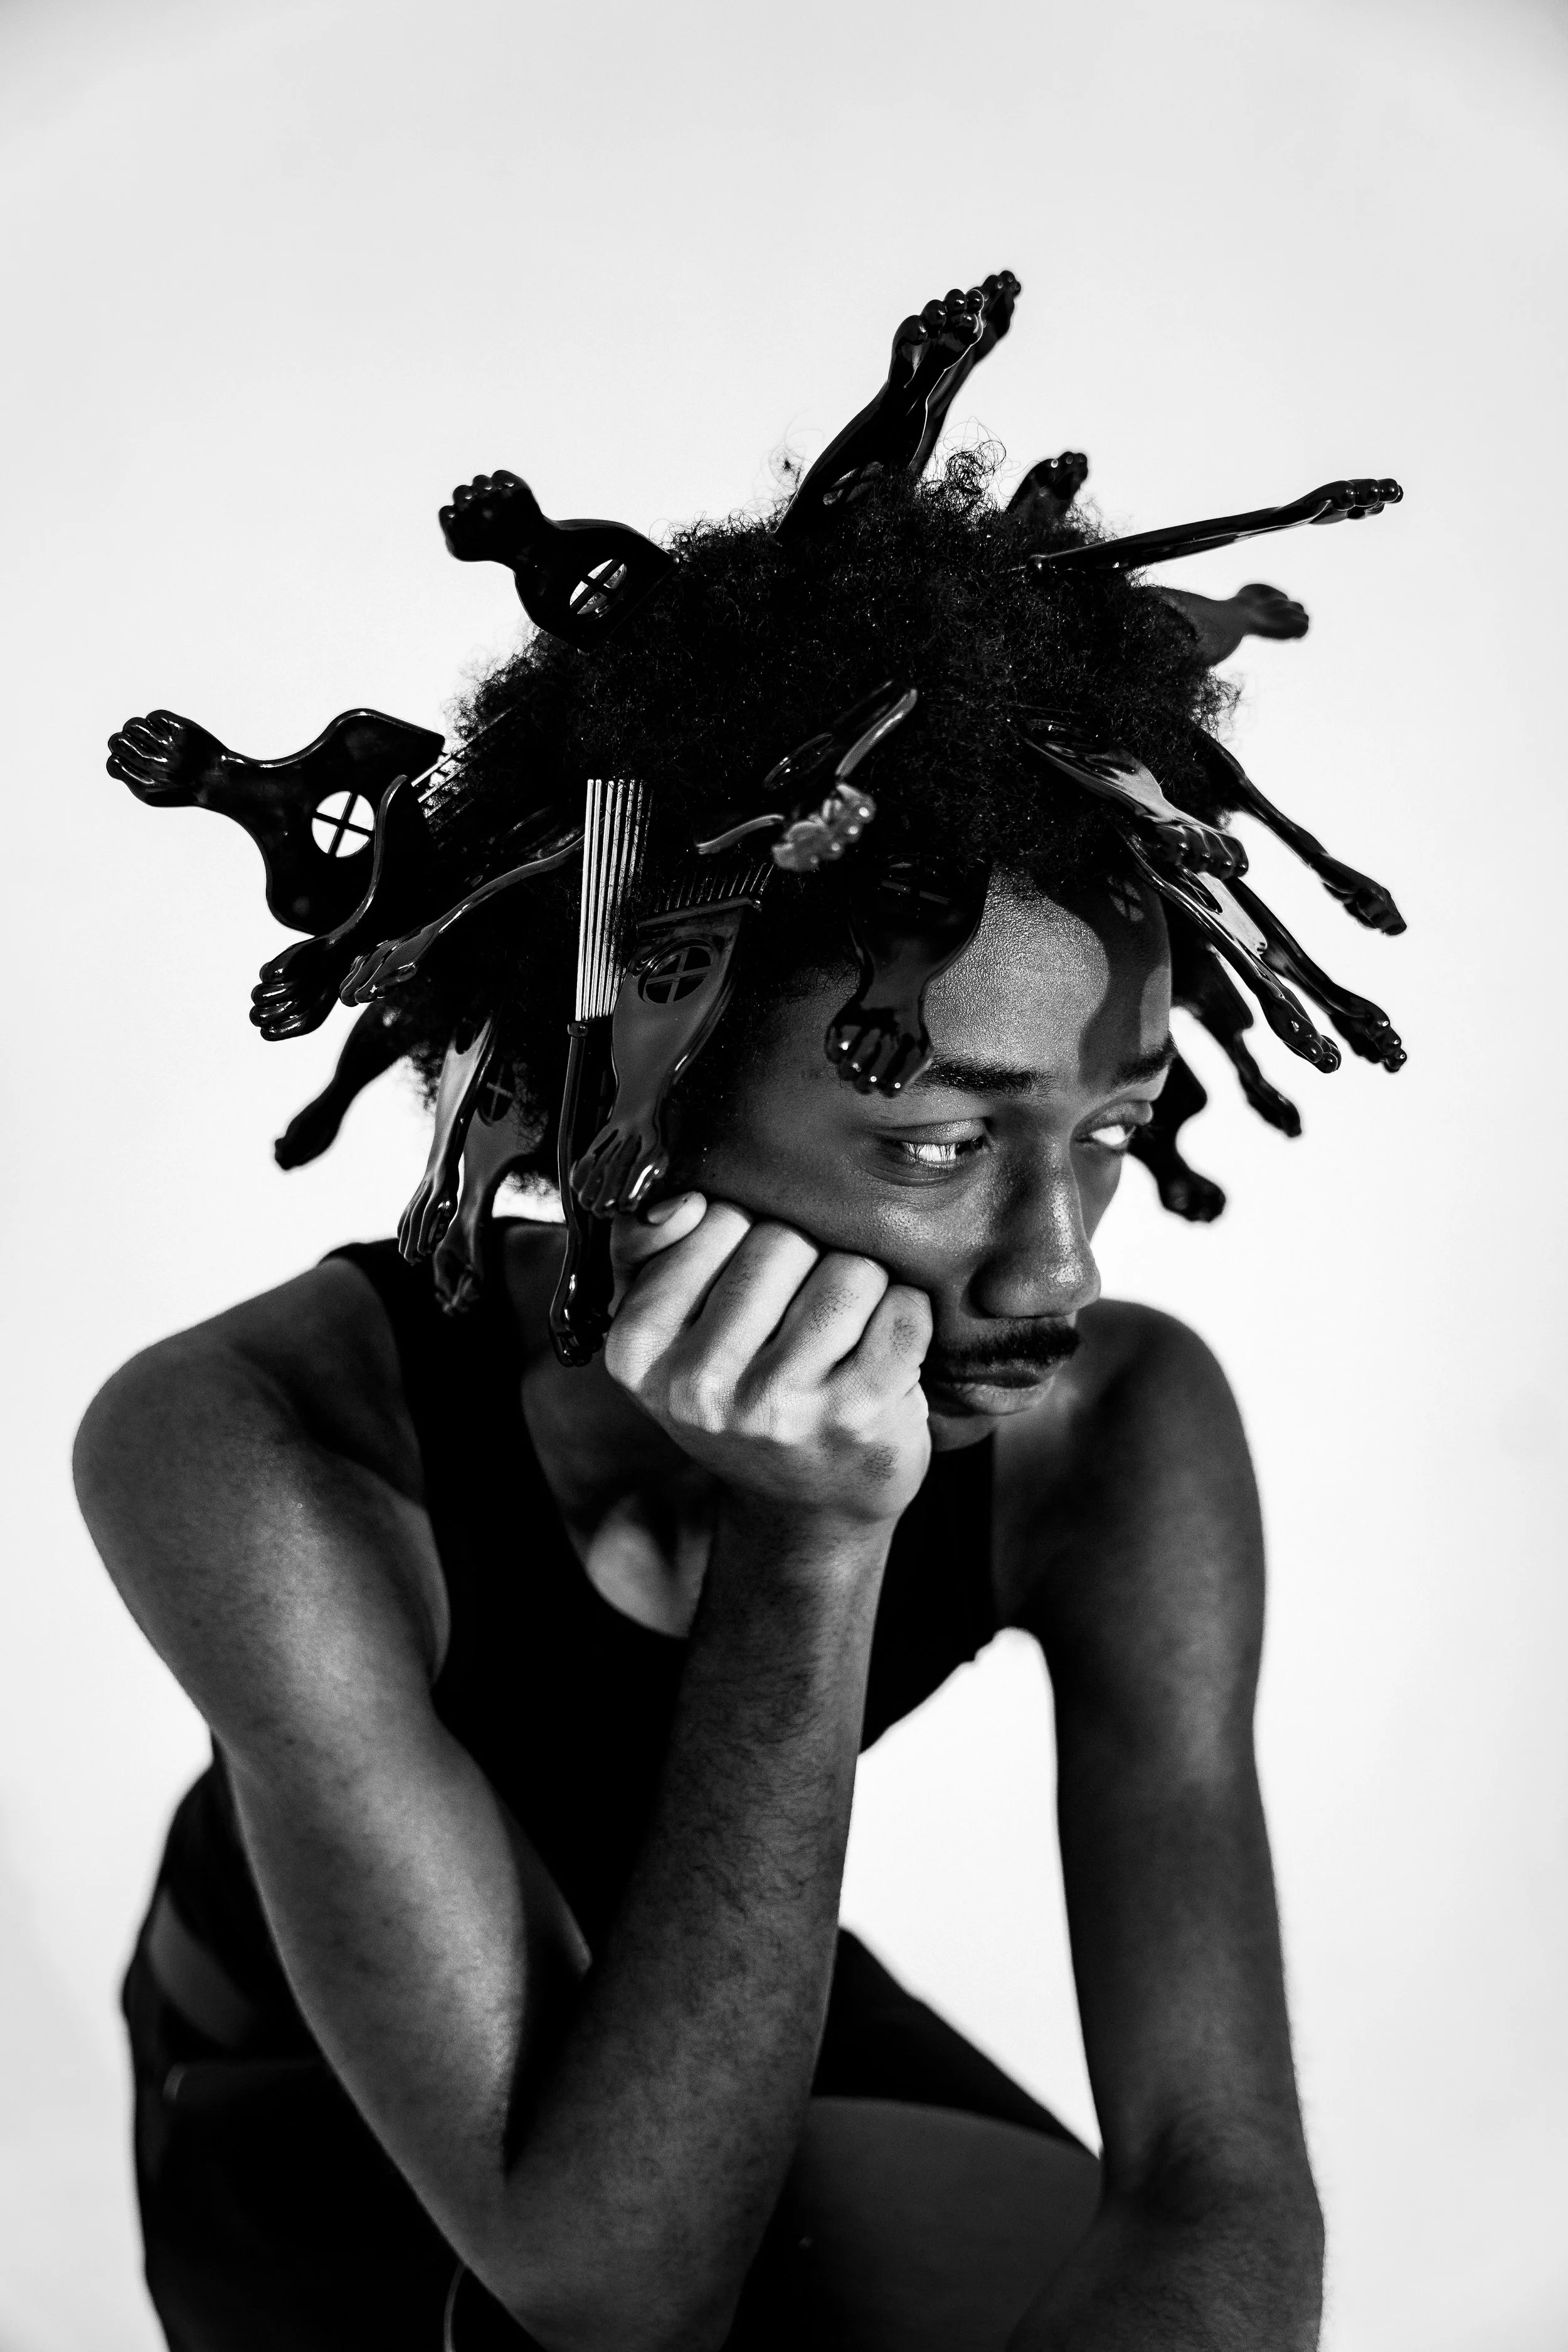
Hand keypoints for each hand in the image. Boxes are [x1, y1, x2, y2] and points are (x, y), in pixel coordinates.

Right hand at [604, 1195, 931, 1533]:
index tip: (746, 1285)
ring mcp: (779, 1406)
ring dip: (860, 1288)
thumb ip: (644, 1253)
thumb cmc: (741, 1397)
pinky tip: (881, 1351)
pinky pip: (903, 1309)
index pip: (715, 1221)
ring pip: (849, 1269)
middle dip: (806, 1259)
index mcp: (637, 1351)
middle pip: (783, 1240)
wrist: (806, 1508)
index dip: (745, 1236)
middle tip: (799, 1314)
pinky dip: (907, 1316)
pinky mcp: (856, 1416)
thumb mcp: (666, 1334)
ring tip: (841, 1333)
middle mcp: (699, 1386)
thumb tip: (684, 1202)